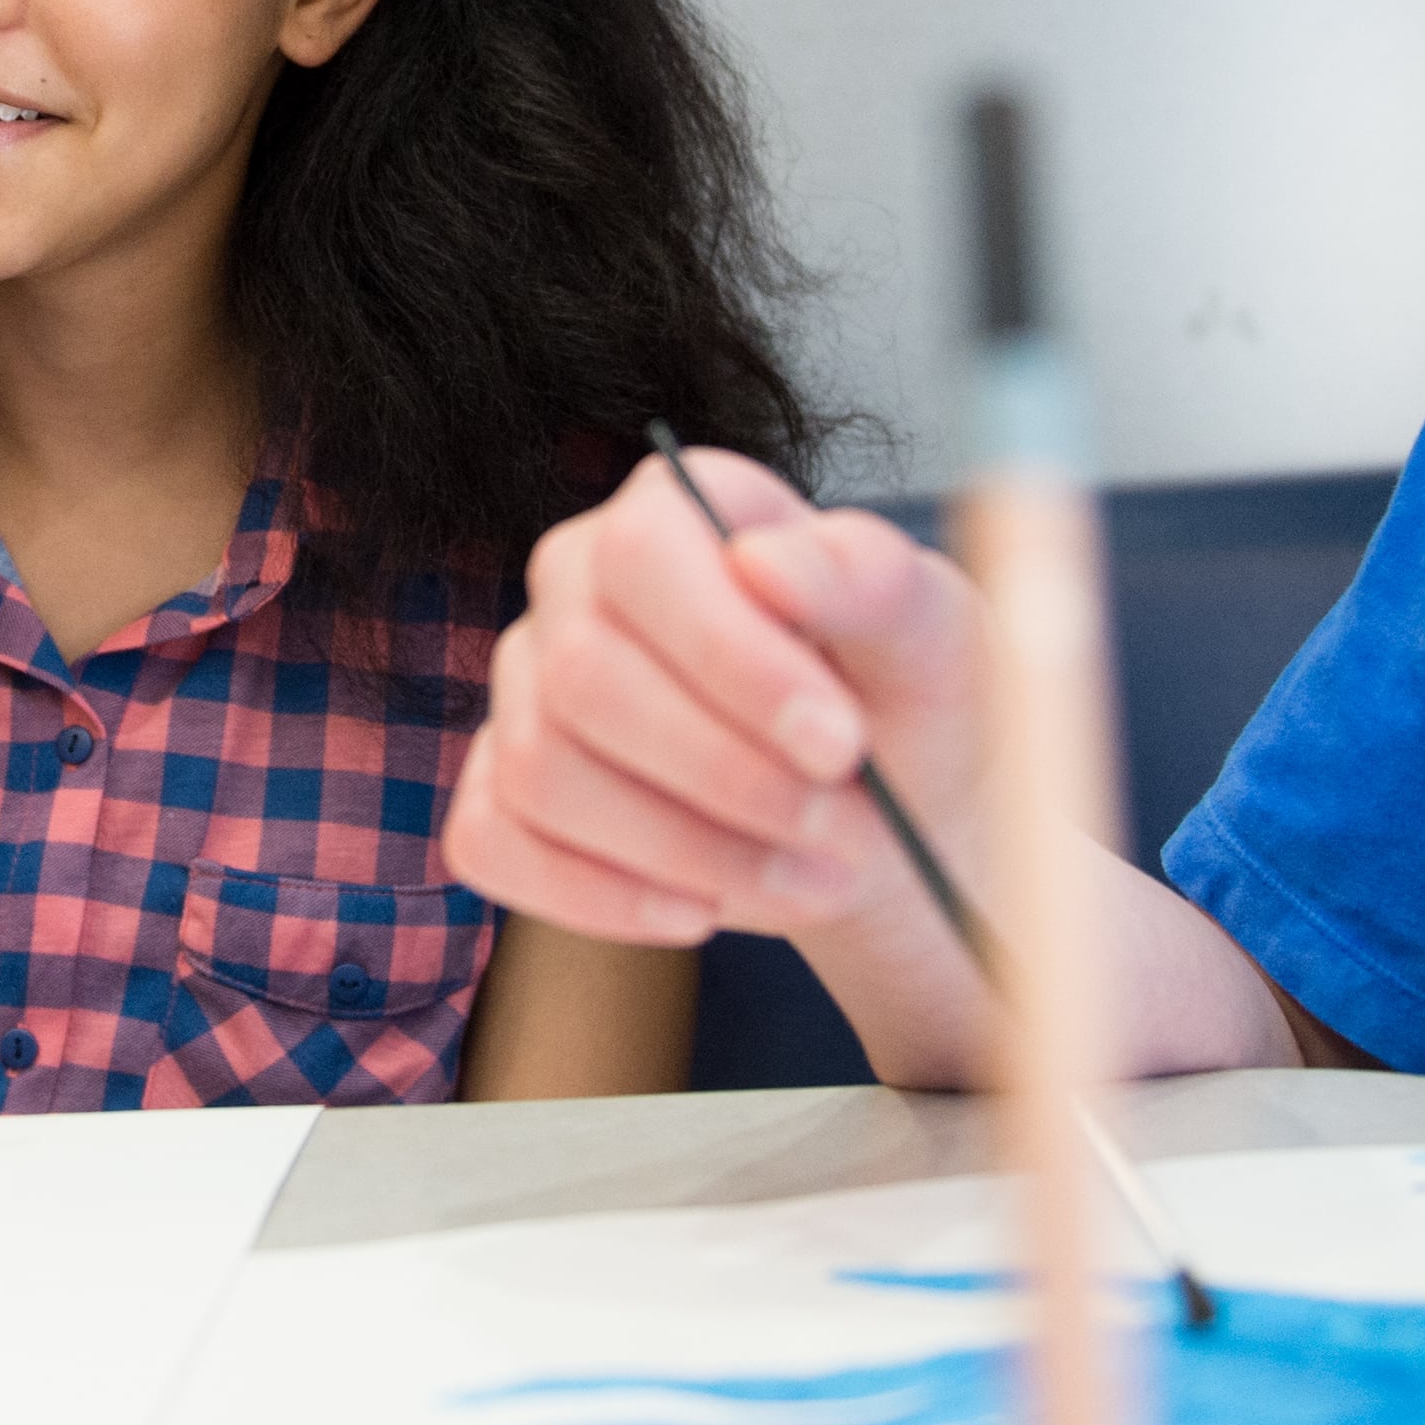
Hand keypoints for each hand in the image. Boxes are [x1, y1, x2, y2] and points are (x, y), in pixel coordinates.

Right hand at [451, 447, 965, 949]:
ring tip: (807, 881)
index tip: (838, 744)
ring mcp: (525, 692)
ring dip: (686, 851)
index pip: (641, 553)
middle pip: (585, 675)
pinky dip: (600, 897)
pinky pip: (494, 844)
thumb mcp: (930, 632)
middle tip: (843, 834)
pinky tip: (699, 912)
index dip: (731, 656)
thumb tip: (766, 562)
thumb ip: (867, 580)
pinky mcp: (501, 792)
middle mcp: (573, 588)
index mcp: (670, 512)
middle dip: (724, 776)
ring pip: (542, 772)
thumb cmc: (901, 700)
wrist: (884, 814)